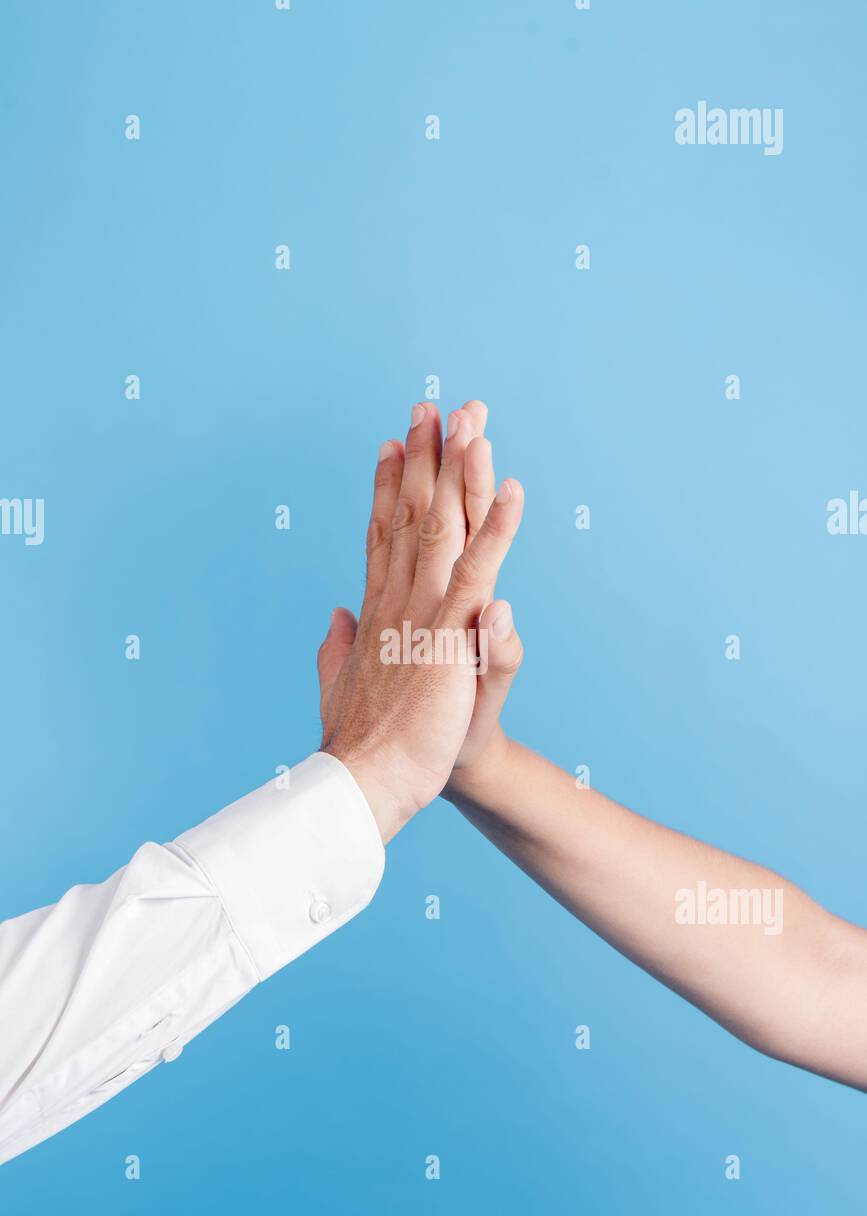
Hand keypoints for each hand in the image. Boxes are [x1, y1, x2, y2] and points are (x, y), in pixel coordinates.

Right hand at [317, 401, 523, 842]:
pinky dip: (497, 527)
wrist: (369, 782)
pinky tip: (512, 486)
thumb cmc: (362, 743)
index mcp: (374, 611)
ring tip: (471, 419)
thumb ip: (336, 647)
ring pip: (442, 526)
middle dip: (424, 457)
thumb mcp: (342, 685)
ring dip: (458, 470)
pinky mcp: (450, 633)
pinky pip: (479, 569)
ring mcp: (421, 611)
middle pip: (411, 514)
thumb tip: (334, 615)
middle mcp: (395, 599)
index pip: (382, 536)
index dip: (386, 486)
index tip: (391, 442)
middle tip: (435, 405)